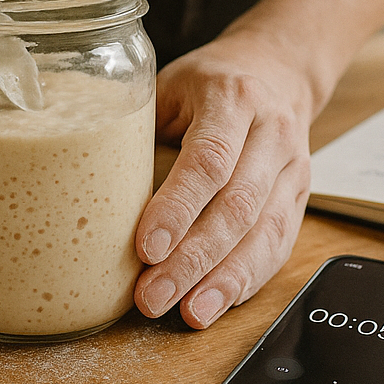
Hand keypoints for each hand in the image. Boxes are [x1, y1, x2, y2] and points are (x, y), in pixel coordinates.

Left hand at [133, 28, 321, 328]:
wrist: (277, 70)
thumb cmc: (206, 83)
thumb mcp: (167, 86)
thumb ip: (138, 129)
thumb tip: (82, 188)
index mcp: (233, 98)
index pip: (209, 160)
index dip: (178, 208)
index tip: (145, 248)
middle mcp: (272, 133)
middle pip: (237, 206)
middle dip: (193, 260)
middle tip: (152, 297)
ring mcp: (293, 168)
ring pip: (264, 233)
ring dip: (223, 280)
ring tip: (188, 313)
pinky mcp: (300, 197)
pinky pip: (278, 246)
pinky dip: (246, 280)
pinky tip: (216, 303)